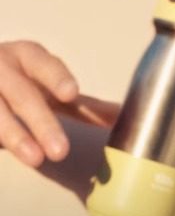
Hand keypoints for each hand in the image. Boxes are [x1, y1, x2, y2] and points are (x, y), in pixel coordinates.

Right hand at [0, 41, 83, 166]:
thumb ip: (82, 105)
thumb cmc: (18, 80)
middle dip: (41, 121)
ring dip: (14, 134)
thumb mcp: (47, 86)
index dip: (56, 77)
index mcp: (25, 56)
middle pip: (21, 93)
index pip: (42, 63)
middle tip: (61, 152)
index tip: (72, 94)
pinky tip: (0, 150)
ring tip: (35, 159)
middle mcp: (1, 66)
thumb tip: (122, 117)